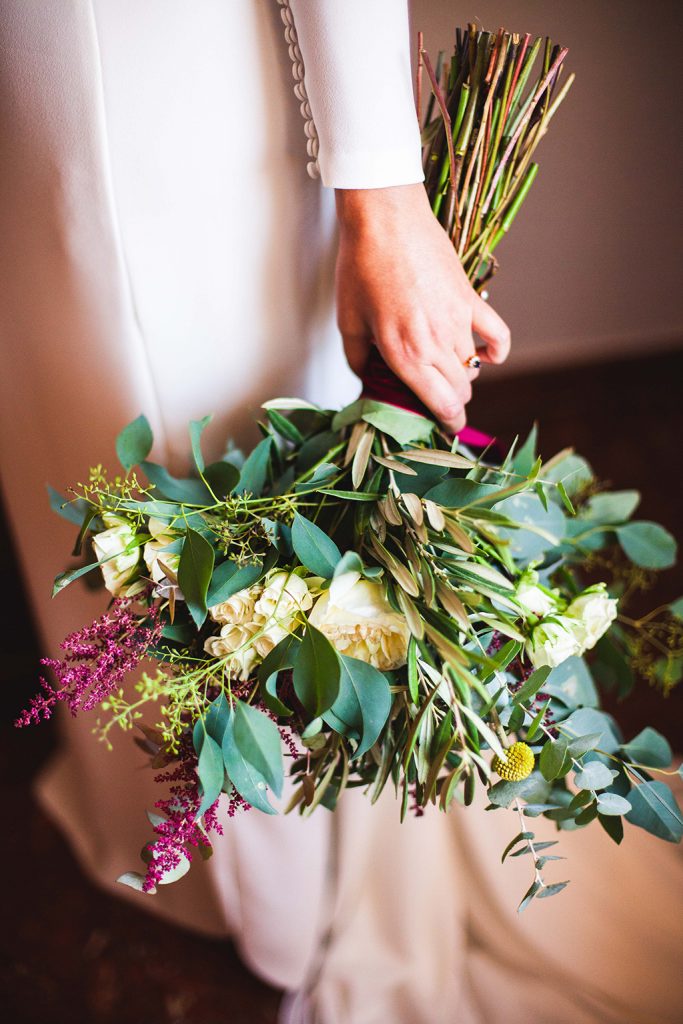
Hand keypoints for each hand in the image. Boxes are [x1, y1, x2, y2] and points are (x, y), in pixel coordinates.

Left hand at [334, 183, 510, 431]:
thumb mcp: (348, 321)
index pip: (441, 405)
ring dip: (464, 378)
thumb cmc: (361, 267)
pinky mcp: (471, 298)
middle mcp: (436, 344)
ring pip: (474, 368)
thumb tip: (367, 379)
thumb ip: (359, 359)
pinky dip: (497, 350)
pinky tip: (489, 356)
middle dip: (451, 403)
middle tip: (437, 401)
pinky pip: (498, 334)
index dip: (448, 423)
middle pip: (460, 391)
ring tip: (446, 373)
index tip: (446, 428)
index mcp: (405, 355)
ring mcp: (458, 322)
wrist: (385, 220)